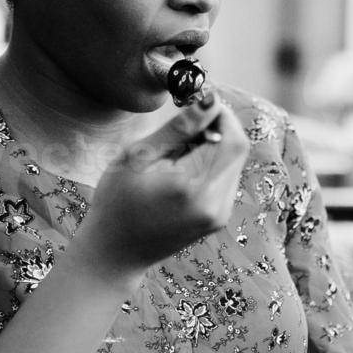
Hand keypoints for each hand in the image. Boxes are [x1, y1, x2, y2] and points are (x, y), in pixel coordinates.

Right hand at [74, 90, 250, 276]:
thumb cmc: (116, 202)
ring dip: (213, 144)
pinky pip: (224, 178)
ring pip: (232, 163)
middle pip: (238, 150)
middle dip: (218, 126)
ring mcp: (220, 216)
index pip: (233, 141)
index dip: (222, 113)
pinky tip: (180, 166)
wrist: (114, 254)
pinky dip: (209, 162)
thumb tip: (210, 98)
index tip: (199, 98)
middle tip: (187, 116)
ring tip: (176, 147)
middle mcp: (217, 207)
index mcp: (197, 191)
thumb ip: (179, 129)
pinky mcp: (217, 219)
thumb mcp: (139, 157)